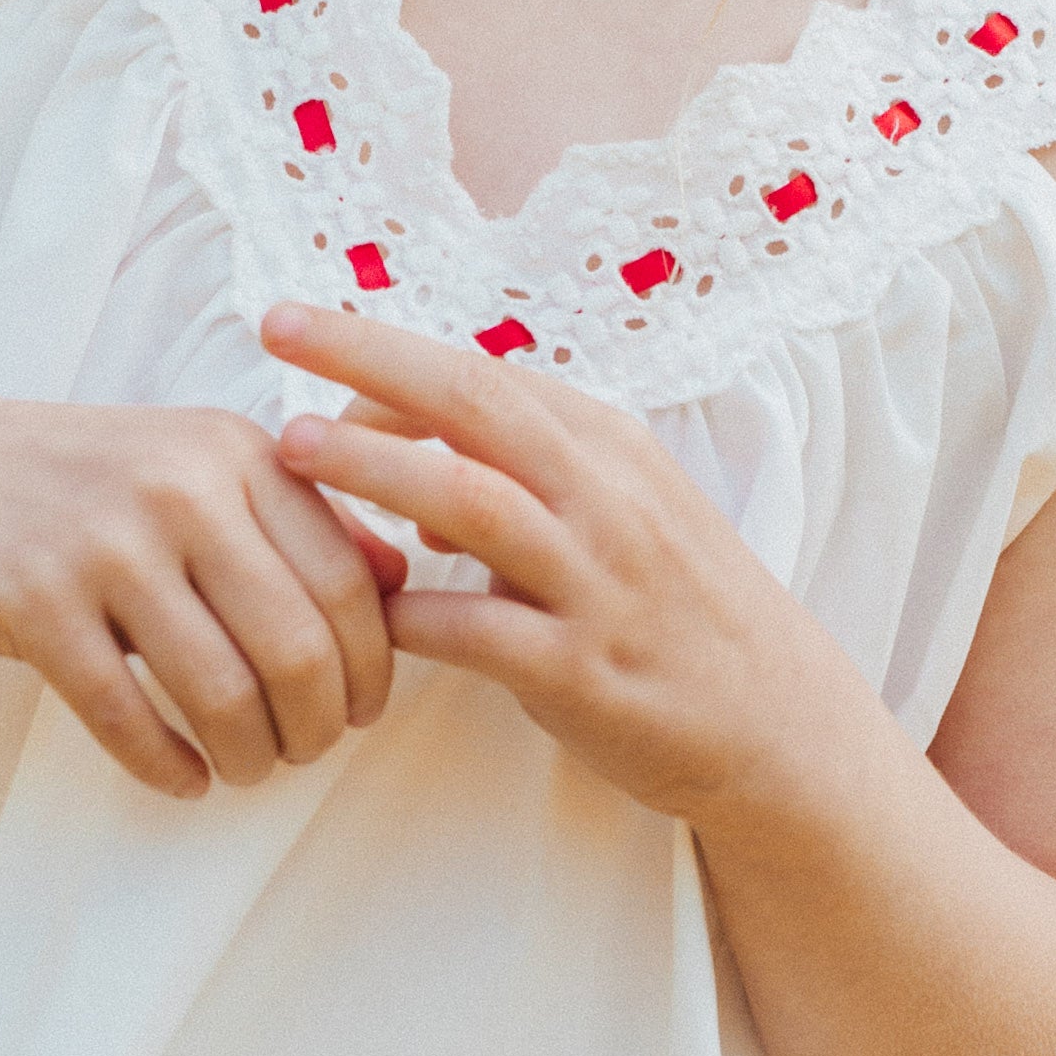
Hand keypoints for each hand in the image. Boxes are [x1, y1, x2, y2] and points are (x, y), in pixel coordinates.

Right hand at [0, 394, 403, 801]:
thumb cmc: (83, 486)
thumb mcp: (197, 467)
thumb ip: (300, 518)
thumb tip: (400, 585)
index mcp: (236, 451)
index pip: (347, 583)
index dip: (369, 668)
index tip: (359, 710)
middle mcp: (179, 486)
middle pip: (296, 646)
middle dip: (317, 725)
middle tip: (304, 754)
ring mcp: (104, 541)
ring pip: (220, 690)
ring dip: (248, 755)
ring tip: (244, 769)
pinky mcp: (34, 597)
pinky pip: (126, 713)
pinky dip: (167, 765)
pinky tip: (182, 779)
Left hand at [262, 304, 863, 827]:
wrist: (780, 727)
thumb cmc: (682, 615)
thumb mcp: (623, 518)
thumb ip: (526, 487)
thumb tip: (417, 486)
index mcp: (609, 448)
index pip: (483, 375)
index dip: (385, 351)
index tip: (304, 334)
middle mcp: (606, 499)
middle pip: (473, 403)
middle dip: (368, 357)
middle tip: (276, 328)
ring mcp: (597, 583)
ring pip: (473, 502)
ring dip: (376, 469)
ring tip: (294, 446)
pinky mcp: (584, 672)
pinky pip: (481, 632)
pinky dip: (413, 616)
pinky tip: (359, 612)